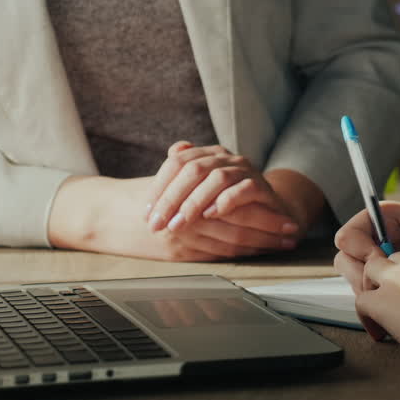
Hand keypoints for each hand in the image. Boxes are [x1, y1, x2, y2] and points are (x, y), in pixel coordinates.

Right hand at [49, 175, 303, 261]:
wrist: (106, 216)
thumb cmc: (139, 195)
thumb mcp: (161, 174)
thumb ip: (182, 161)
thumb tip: (187, 146)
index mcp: (190, 194)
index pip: (236, 204)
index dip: (264, 212)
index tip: (287, 216)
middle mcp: (189, 217)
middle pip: (239, 225)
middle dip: (269, 230)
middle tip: (293, 233)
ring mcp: (184, 237)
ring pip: (229, 242)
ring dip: (259, 245)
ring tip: (282, 246)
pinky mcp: (178, 252)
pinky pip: (214, 254)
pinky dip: (237, 253)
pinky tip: (254, 253)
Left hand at [146, 141, 298, 238]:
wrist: (270, 213)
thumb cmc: (229, 205)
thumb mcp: (201, 192)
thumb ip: (183, 177)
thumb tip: (169, 154)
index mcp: (208, 155)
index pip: (178, 162)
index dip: (159, 187)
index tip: (147, 213)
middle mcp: (226, 158)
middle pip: (193, 169)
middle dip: (171, 199)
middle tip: (157, 224)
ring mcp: (245, 170)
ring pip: (216, 178)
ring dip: (193, 203)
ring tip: (178, 225)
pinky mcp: (262, 187)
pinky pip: (243, 189)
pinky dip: (225, 202)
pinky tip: (210, 215)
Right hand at [333, 201, 399, 336]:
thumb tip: (388, 273)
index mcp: (387, 218)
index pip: (349, 236)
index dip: (360, 253)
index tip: (380, 263)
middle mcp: (384, 238)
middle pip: (349, 261)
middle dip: (361, 279)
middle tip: (382, 292)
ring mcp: (392, 260)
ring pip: (363, 282)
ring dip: (373, 295)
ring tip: (395, 306)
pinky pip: (381, 294)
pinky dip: (386, 305)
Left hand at [355, 249, 399, 351]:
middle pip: (392, 258)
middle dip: (388, 274)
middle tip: (393, 296)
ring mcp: (396, 278)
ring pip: (371, 273)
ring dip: (374, 290)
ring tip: (383, 311)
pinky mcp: (382, 300)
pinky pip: (362, 300)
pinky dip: (366, 315)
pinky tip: (377, 329)